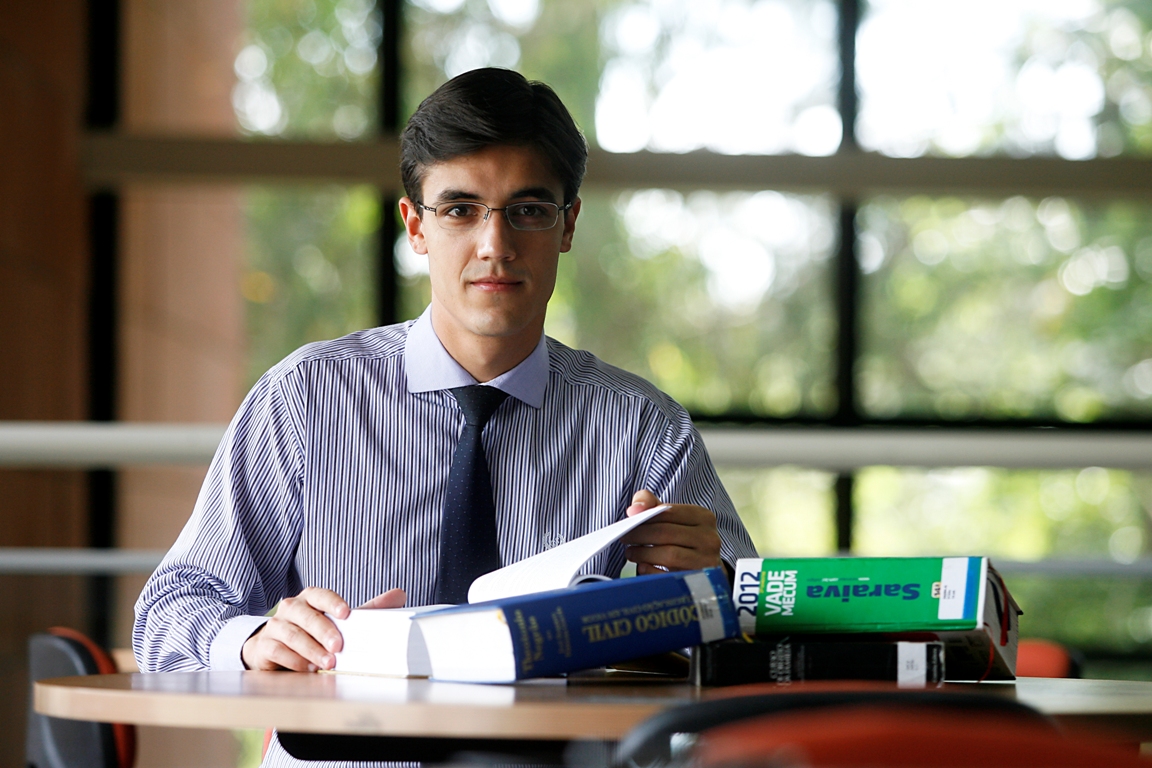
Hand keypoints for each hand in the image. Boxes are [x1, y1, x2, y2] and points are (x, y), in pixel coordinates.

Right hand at [241, 587, 405, 670]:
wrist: (272, 650)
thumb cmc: (312, 633)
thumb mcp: (339, 622)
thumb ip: (368, 610)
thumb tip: (400, 594)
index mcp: (310, 599)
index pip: (319, 594)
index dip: (333, 602)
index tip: (347, 614)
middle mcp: (290, 609)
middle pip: (305, 614)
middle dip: (322, 631)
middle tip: (338, 648)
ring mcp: (274, 626)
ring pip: (291, 634)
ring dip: (310, 650)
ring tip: (326, 664)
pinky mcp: (263, 646)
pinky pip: (277, 651)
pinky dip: (293, 660)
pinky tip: (307, 669)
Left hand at [620, 490, 723, 574]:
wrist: (706, 567)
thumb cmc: (684, 538)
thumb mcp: (673, 517)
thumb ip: (651, 504)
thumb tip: (634, 509)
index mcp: (703, 517)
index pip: (668, 511)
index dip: (644, 517)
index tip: (628, 523)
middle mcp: (709, 538)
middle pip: (666, 533)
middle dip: (640, 535)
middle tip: (625, 539)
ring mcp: (707, 561)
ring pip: (669, 555)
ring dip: (643, 554)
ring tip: (631, 553)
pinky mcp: (700, 581)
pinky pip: (670, 576)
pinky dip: (652, 571)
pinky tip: (643, 567)